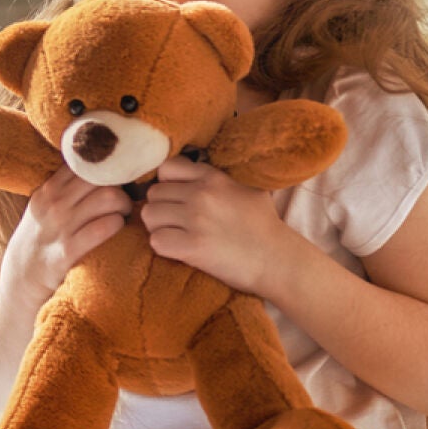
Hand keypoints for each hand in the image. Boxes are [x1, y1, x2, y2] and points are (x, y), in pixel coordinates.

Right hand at [0, 166, 133, 308]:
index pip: (85, 161)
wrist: (20, 282)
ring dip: (124, 205)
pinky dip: (118, 225)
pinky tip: (117, 230)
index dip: (107, 166)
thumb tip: (101, 170)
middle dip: (120, 185)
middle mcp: (53, 203)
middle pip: (101, 175)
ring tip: (123, 215)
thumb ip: (66, 190)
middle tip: (125, 199)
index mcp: (48, 189)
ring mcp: (60, 227)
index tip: (117, 177)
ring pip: (109, 197)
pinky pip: (104, 227)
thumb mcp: (43, 209)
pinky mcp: (68, 251)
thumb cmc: (40, 242)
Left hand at [138, 156, 291, 296]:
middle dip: (162, 209)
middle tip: (178, 223)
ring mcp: (196, 219)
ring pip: (149, 215)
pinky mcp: (192, 247)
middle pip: (153, 194)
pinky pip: (156, 241)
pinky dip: (163, 247)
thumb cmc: (263, 225)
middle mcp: (201, 194)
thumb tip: (190, 170)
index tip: (177, 199)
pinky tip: (179, 249)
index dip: (167, 184)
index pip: (166, 168)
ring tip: (177, 236)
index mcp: (213, 177)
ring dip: (159, 227)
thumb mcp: (246, 187)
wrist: (278, 260)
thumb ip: (217, 176)